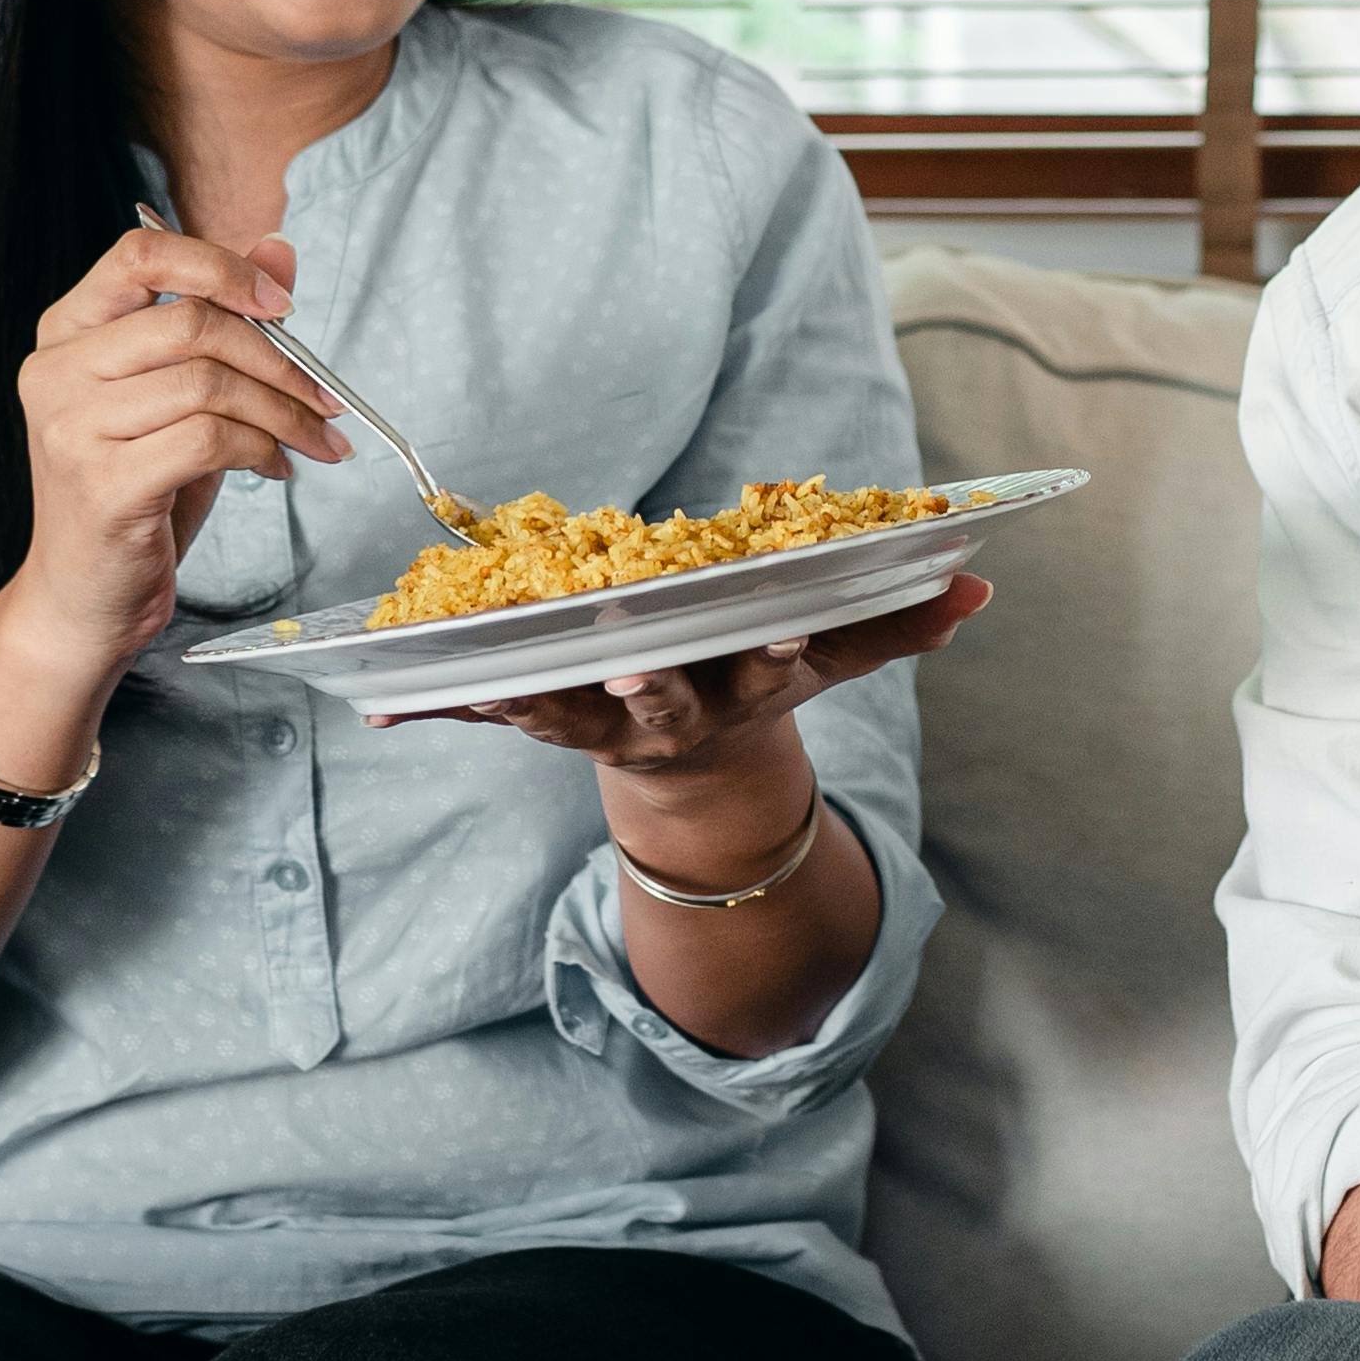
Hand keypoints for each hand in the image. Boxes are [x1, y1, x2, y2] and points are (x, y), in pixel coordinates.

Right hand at [0, 223, 349, 703]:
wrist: (84, 597)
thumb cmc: (135, 491)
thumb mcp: (180, 395)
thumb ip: (223, 318)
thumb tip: (278, 249)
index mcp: (66, 331)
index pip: (139, 254)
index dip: (221, 267)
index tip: (283, 305)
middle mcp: (56, 371)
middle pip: (191, 321)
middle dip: (278, 358)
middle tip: (323, 396)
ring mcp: (71, 428)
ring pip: (209, 383)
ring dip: (283, 412)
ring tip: (309, 439)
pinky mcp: (103, 484)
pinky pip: (209, 440)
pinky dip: (261, 449)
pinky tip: (272, 467)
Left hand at [372, 574, 991, 841]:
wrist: (695, 775)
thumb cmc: (760, 680)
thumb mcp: (829, 661)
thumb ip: (894, 626)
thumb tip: (978, 585)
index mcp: (741, 689)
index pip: (768, 669)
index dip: (780, 651)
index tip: (788, 629)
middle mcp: (670, 713)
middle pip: (657, 700)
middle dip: (644, 684)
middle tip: (630, 663)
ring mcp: (601, 724)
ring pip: (558, 712)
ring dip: (519, 700)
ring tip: (476, 682)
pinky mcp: (543, 719)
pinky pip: (484, 715)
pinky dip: (436, 710)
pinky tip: (381, 709)